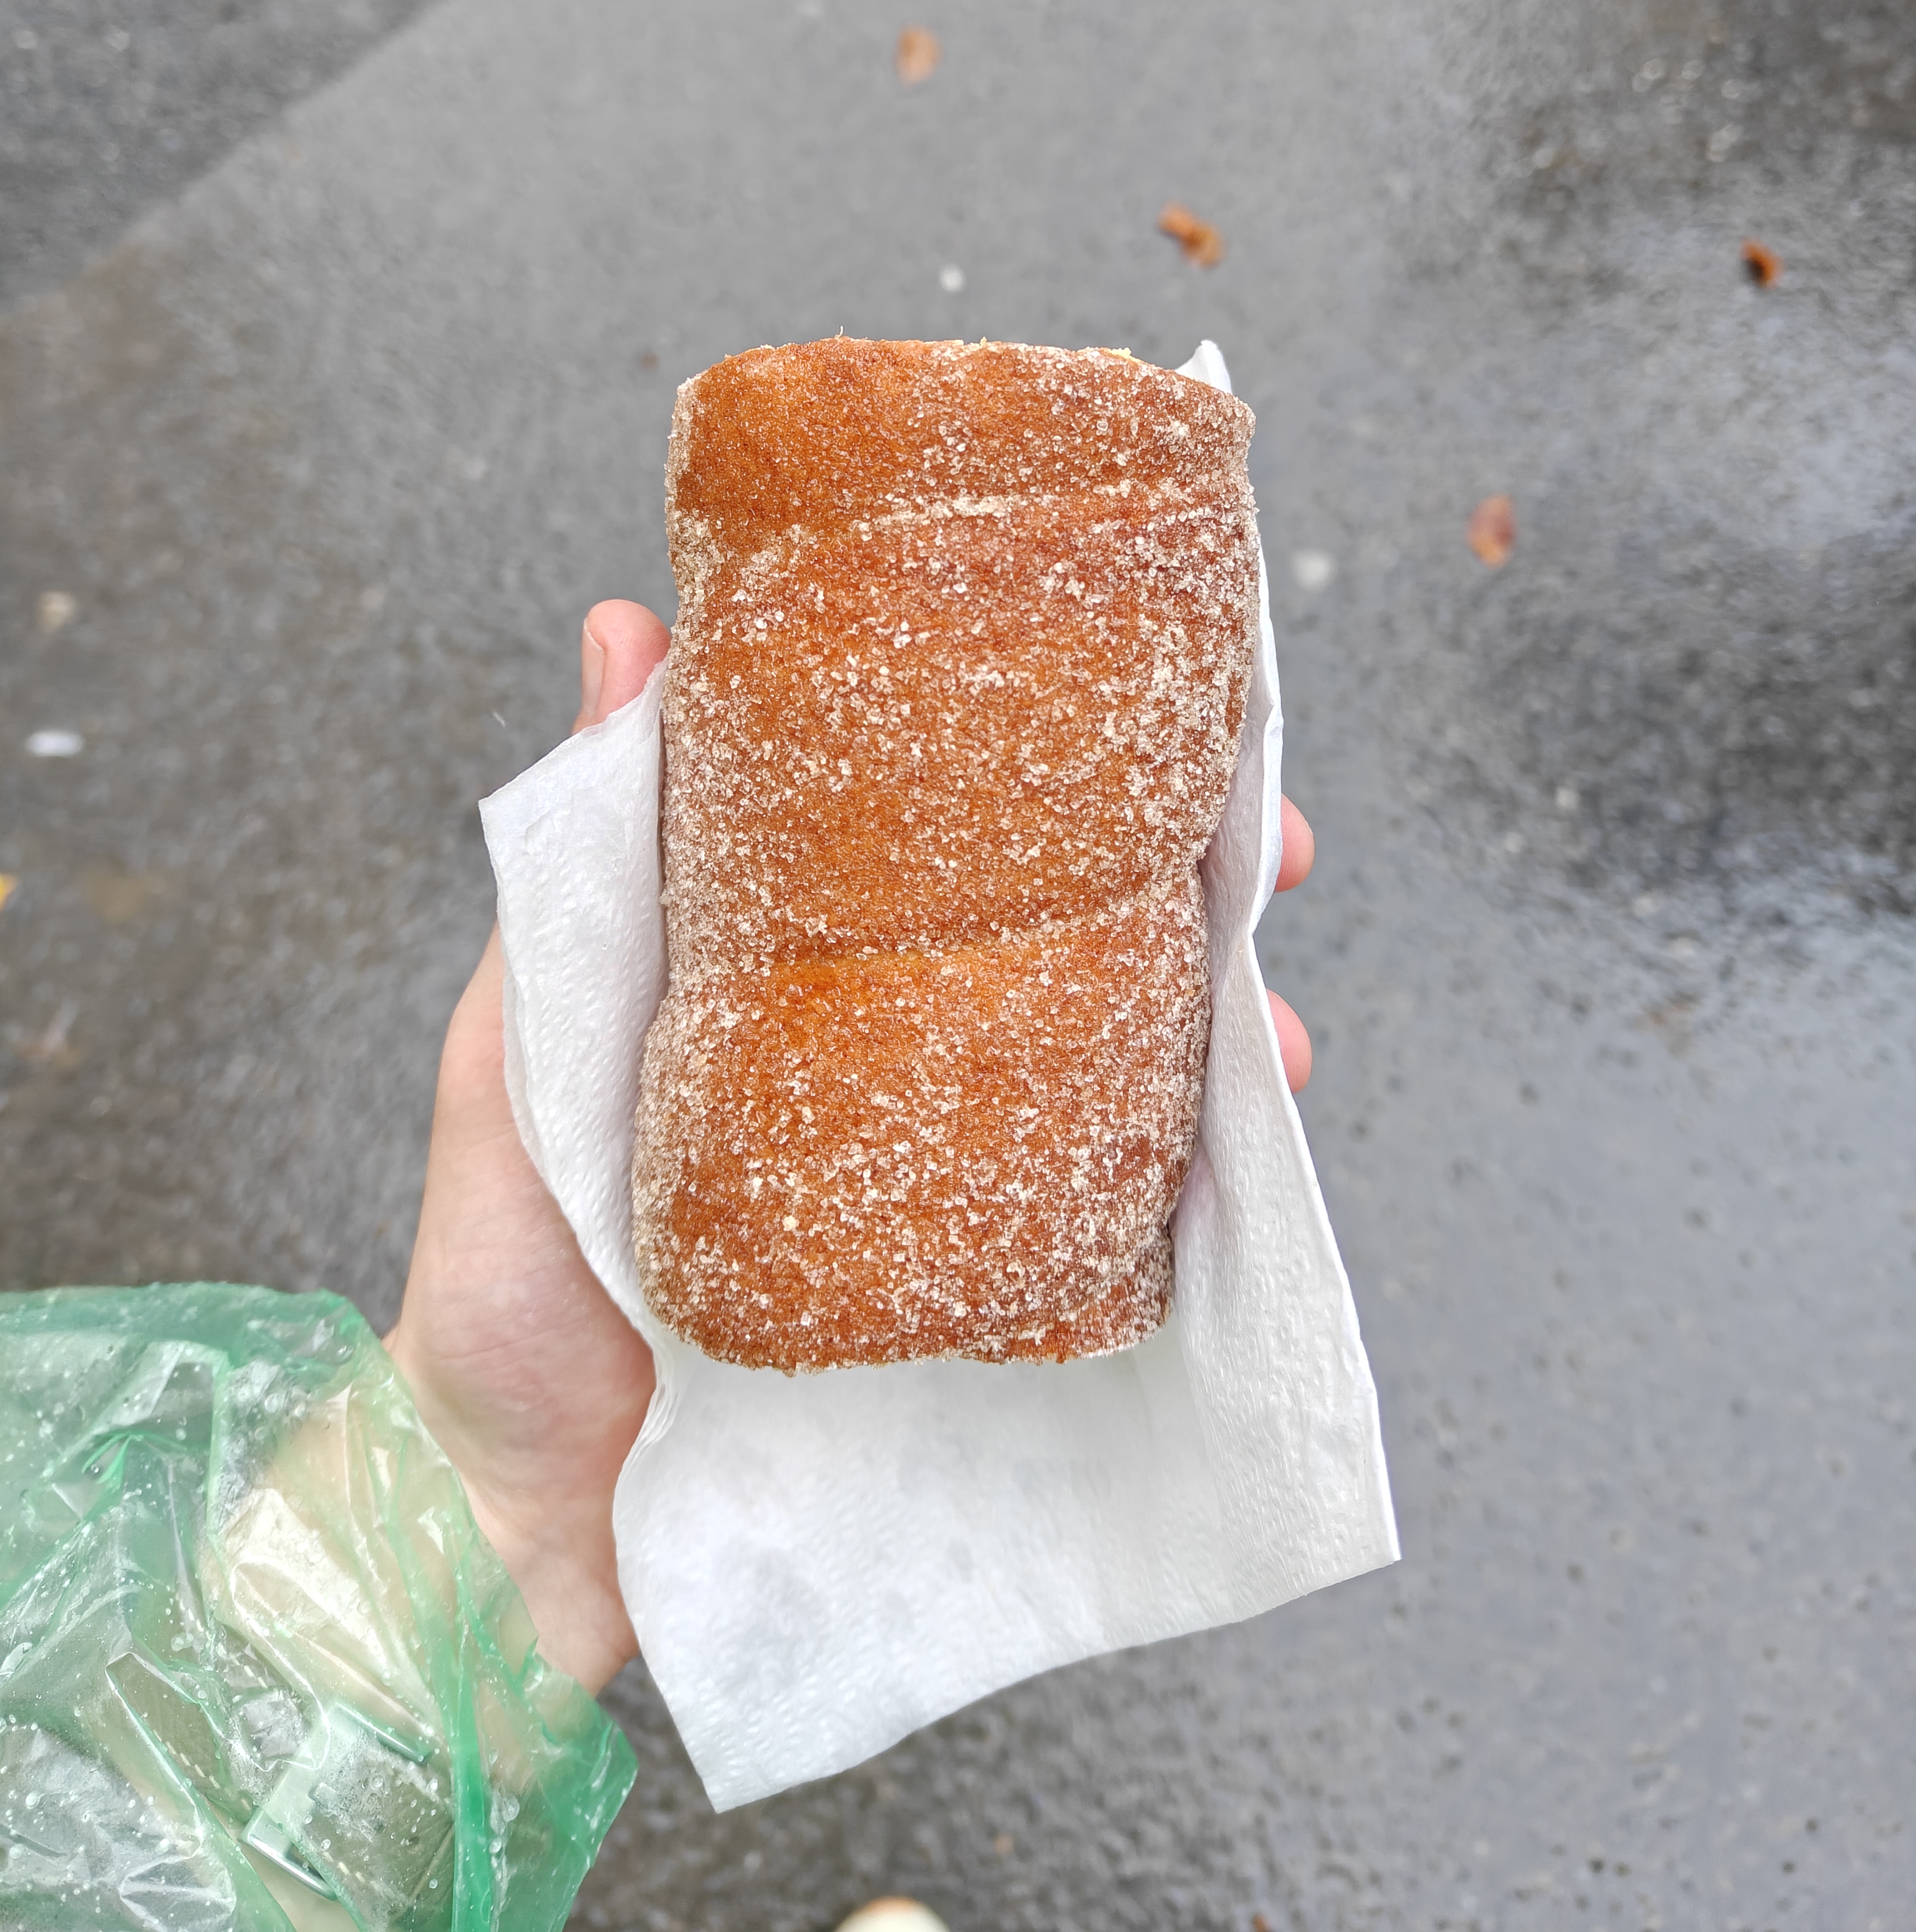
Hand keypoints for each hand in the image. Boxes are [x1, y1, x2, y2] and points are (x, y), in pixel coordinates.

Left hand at [389, 605, 1315, 1692]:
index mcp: (793, 972)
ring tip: (1272, 1031)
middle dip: (1185, 886)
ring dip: (1218, 1034)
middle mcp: (888, 1058)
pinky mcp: (974, 1296)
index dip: (1049, 759)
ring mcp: (941, 1179)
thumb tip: (625, 625)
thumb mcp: (516, 1047)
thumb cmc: (498, 1283)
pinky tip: (1239, 1156)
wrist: (524, 1531)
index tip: (1139, 692)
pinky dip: (1192, 1185)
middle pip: (1065, 939)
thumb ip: (578, 864)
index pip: (940, 832)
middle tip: (1267, 847)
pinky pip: (1106, 1222)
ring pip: (1118, 1071)